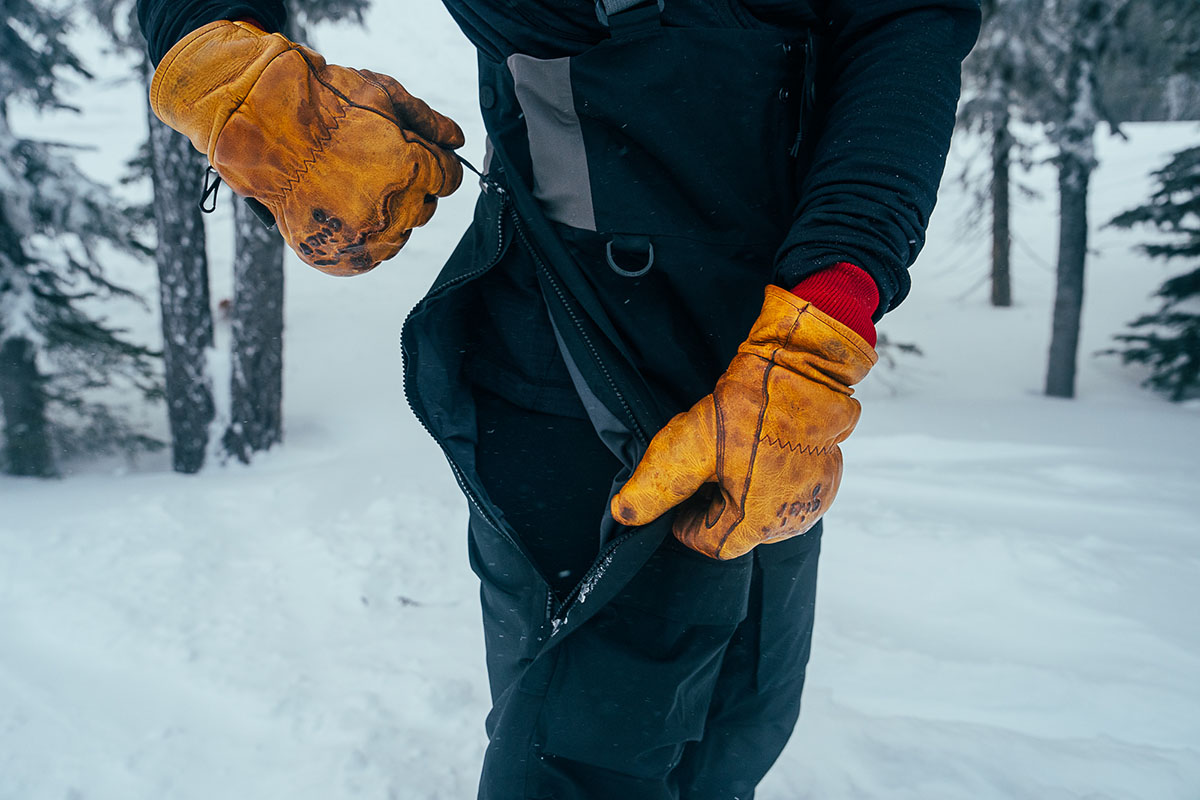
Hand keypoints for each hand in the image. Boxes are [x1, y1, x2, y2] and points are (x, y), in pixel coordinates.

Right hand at [150, 20, 463, 275]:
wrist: (258, 126)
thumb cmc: (321, 105)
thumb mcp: (383, 95)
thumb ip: (428, 122)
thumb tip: (458, 140)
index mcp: (410, 169)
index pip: (449, 179)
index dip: (435, 164)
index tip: (416, 155)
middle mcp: (391, 209)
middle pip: (425, 209)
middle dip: (411, 188)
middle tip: (376, 166)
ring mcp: (361, 236)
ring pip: (398, 236)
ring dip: (387, 216)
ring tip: (353, 188)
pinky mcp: (334, 256)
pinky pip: (365, 259)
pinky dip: (359, 240)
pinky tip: (341, 212)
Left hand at [610, 286, 876, 559]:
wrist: (804, 369)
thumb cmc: (750, 407)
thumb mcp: (689, 446)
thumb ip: (655, 488)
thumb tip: (623, 516)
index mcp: (757, 523)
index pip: (707, 543)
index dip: (684, 518)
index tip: (679, 489)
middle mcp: (790, 523)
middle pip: (734, 528)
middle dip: (711, 501)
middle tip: (703, 460)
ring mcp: (812, 502)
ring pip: (759, 511)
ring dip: (739, 491)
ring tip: (731, 450)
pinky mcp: (825, 481)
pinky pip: (785, 493)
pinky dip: (766, 479)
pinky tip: (757, 447)